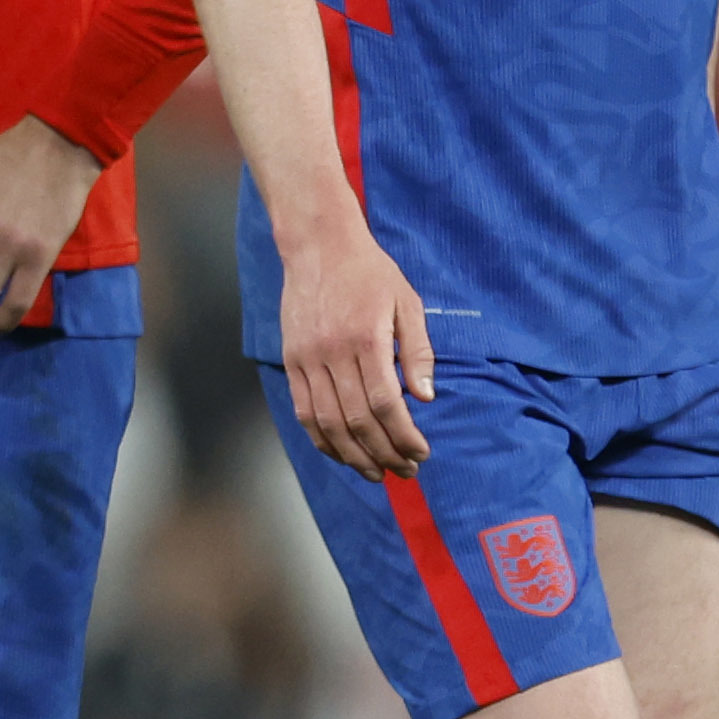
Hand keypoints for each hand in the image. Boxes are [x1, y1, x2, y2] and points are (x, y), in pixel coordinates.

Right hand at [279, 216, 434, 479]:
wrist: (318, 245)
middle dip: (384, 453)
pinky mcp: (291, 361)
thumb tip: (427, 398)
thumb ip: (417, 350)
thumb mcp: (406, 302)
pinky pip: (303, 411)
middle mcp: (332, 352)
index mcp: (366, 337)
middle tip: (405, 470)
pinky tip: (342, 453)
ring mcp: (306, 359)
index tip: (420, 452)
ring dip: (352, 455)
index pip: (384, 403)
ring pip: (326, 423)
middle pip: (356, 420)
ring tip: (376, 473)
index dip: (403, 435)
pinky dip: (322, 439)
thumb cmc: (369, 271)